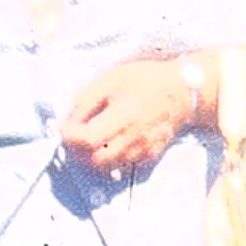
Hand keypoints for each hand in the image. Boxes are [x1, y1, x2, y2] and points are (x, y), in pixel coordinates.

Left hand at [56, 52, 214, 173]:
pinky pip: (123, 165)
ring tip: (90, 139)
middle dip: (78, 151)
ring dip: (92, 157)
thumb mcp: (111, 78)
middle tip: (75, 135)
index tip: (62, 125)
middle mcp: (133, 139)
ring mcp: (142, 151)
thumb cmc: (145, 80)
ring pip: (108, 167)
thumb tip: (69, 120)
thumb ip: (86, 99)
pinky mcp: (149, 156)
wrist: (182, 92)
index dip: (69, 135)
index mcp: (122, 117)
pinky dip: (110, 158)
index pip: (87, 139)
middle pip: (95, 160)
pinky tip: (109, 142)